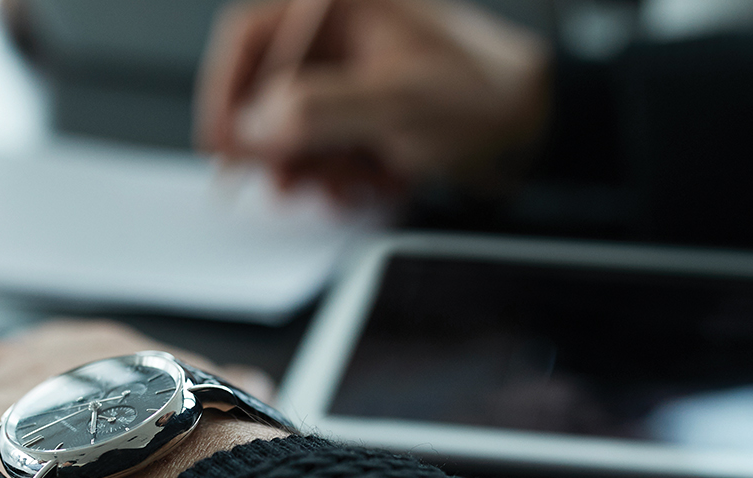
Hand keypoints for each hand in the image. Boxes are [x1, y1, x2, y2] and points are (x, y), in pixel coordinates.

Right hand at [195, 0, 551, 198]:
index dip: (226, 93)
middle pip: (264, 91)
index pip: (249, 37)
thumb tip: (259, 123)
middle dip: (278, 145)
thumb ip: (322, 109)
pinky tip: (368, 183)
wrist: (529, 123)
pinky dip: (335, 175)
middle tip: (288, 181)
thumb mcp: (399, 100)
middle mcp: (333, 34)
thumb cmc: (482, 90)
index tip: (223, 144)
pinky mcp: (352, 113)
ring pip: (288, 130)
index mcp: (336, 3)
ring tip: (347, 184)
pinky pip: (318, 149)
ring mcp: (342, 76)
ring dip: (311, 169)